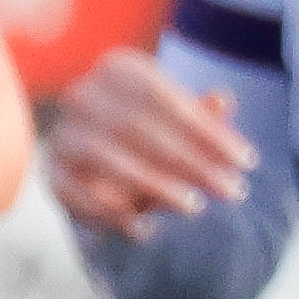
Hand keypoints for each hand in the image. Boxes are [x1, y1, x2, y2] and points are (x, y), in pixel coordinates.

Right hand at [46, 46, 249, 234]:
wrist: (106, 160)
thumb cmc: (159, 133)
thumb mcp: (185, 122)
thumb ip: (203, 116)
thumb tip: (224, 102)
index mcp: (119, 70)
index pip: (164, 98)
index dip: (207, 131)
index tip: (245, 161)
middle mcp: (83, 95)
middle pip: (138, 126)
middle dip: (190, 161)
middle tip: (231, 191)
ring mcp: (64, 135)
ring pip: (105, 156)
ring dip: (154, 185)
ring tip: (193, 207)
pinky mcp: (52, 175)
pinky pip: (76, 194)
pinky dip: (110, 214)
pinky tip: (144, 229)